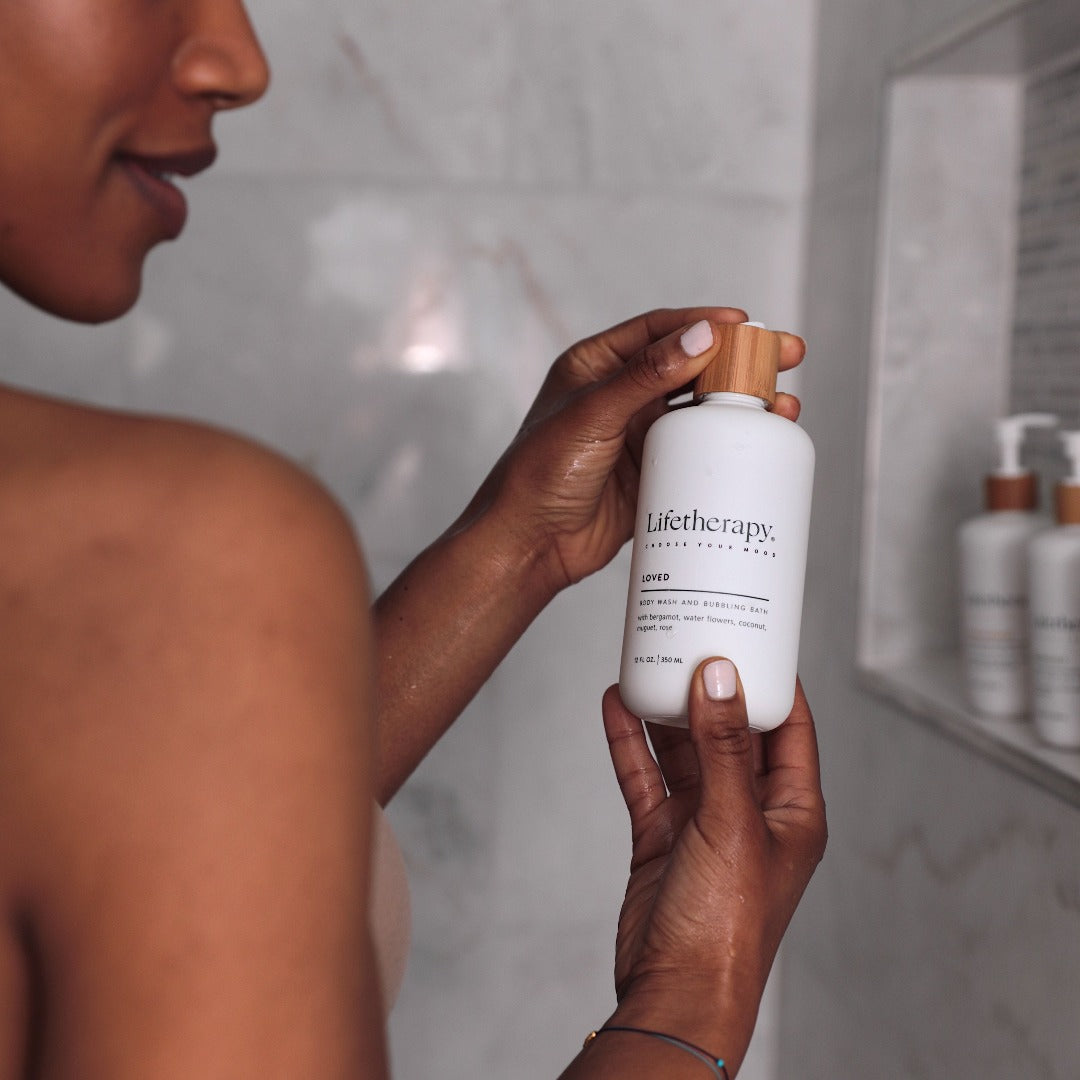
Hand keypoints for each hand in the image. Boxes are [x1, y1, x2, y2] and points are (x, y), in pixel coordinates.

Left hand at [467, 308, 805, 593]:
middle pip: (691, 367)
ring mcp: (639, 435)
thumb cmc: (538, 474)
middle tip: (785, 355)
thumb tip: (702, 336)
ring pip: (701, 410)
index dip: (705, 323)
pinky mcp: (653, 473)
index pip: (659, 332)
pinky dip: (729, 445)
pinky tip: (759, 442)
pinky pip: (699, 453)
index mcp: (596, 367)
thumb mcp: (591, 416)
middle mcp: (621, 396)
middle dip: (739, 361)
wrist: (528, 545)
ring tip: (783, 403)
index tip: (746, 325)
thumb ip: (644, 377)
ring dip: (742, 404)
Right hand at [600, 660, 825, 1073]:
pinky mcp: (663, 837)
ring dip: (666, 711)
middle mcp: (750, 811)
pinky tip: (617, 707)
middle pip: (732, 731)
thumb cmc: (727, 928)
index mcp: (792, 810)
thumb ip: (723, 748)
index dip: (772, 679)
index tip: (750, 634)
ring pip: (685, 750)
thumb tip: (719, 676)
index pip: (790, 726)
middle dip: (710, 687)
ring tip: (649, 661)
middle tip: (690, 637)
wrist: (674, 993)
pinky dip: (632, 744)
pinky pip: (647, 778)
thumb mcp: (731, 823)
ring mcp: (704, 823)